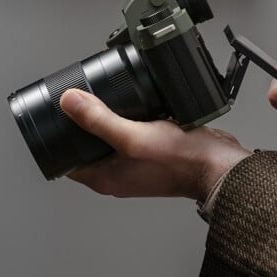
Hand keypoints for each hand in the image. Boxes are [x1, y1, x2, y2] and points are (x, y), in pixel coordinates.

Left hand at [59, 89, 249, 200]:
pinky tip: (138, 106)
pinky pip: (134, 134)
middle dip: (85, 123)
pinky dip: (132, 119)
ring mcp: (136, 164)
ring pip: (112, 138)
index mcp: (105, 178)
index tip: (59, 113)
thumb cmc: (180, 161)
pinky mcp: (154, 153)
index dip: (59, 136)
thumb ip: (99, 119)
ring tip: (110, 100)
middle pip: (89, 145)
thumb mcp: (132, 136)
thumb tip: (69, 102)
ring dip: (110, 119)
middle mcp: (118, 174)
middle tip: (83, 99)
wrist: (217, 163)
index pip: (67, 159)